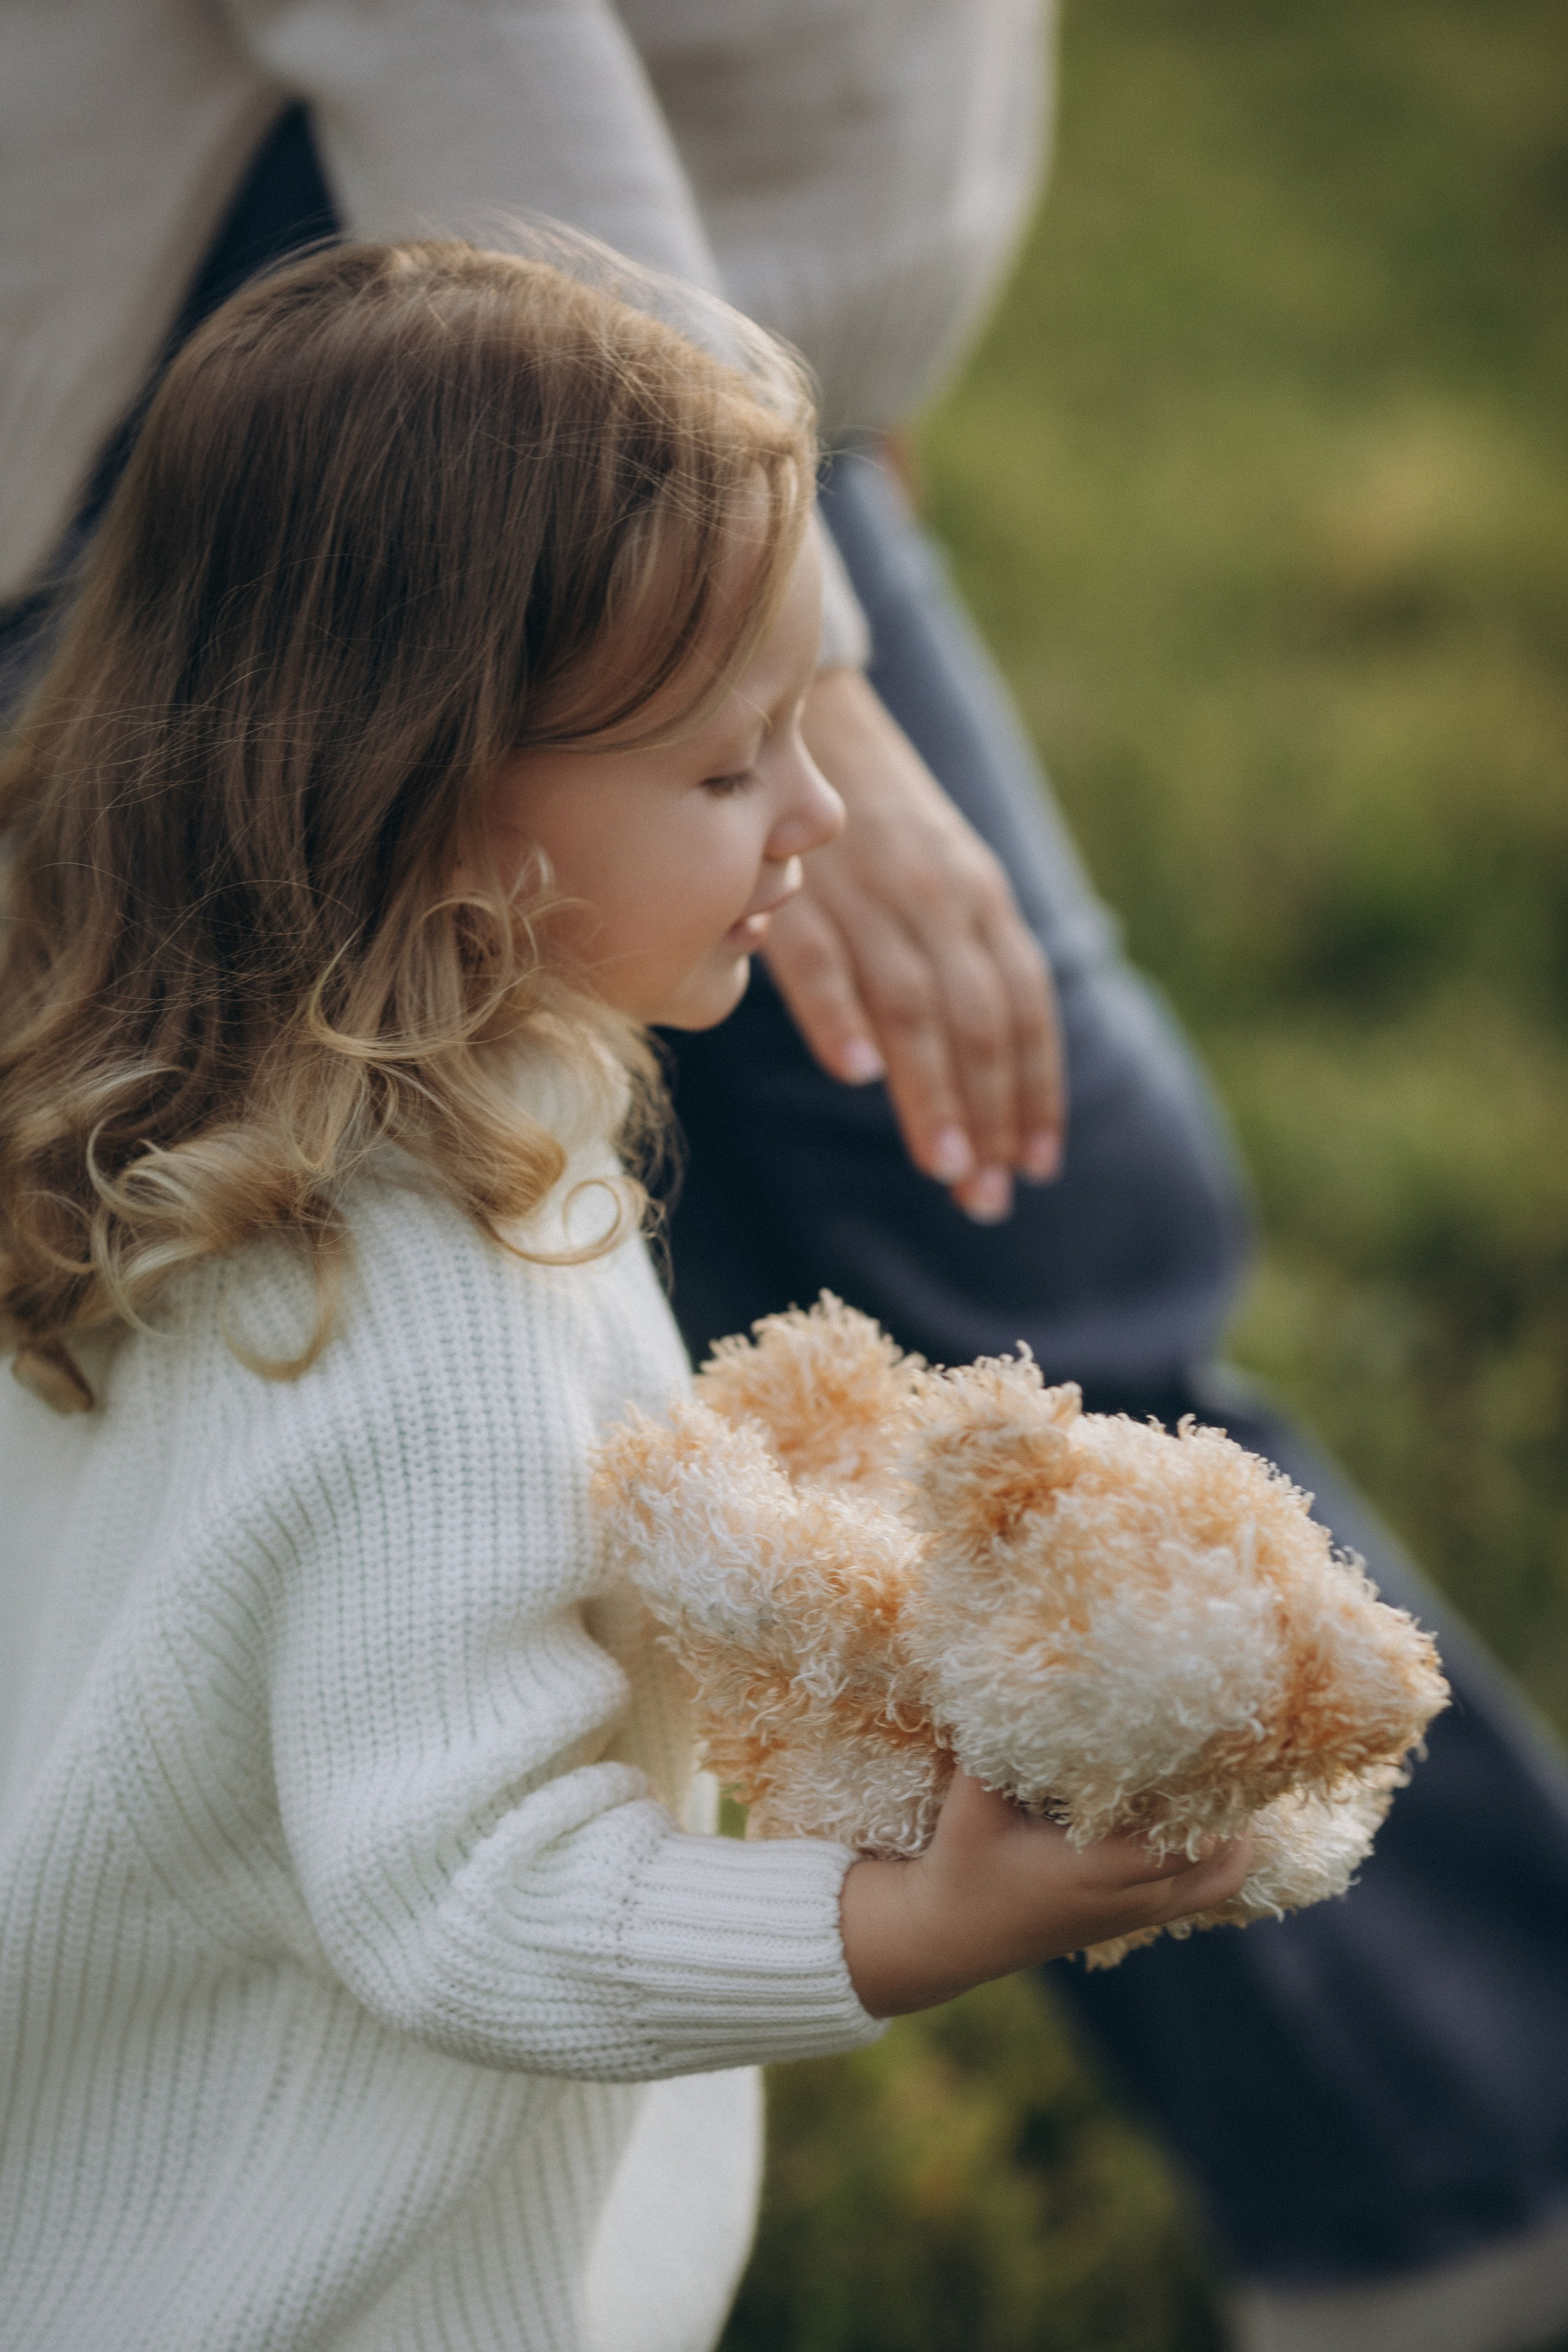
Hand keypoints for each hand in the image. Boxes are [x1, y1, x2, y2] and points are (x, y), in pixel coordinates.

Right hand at [762, 667, 1064, 1222]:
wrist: (794, 709)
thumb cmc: (866, 817)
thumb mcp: (940, 872)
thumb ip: (963, 953)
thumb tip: (983, 1062)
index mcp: (979, 896)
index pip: (1024, 1006)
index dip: (1034, 1088)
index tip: (1037, 1164)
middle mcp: (940, 894)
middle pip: (977, 1018)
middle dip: (988, 1112)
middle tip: (986, 1198)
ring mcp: (869, 890)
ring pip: (914, 1002)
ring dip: (931, 1089)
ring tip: (942, 1167)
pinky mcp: (797, 886)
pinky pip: (824, 956)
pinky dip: (841, 1014)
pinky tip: (855, 1076)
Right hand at [840, 1771, 1252, 2018]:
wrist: (952, 1937)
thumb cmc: (962, 1863)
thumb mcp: (971, 1804)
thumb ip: (994, 1748)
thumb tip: (1018, 1681)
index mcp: (1100, 1870)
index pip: (1191, 1840)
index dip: (1211, 1795)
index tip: (1210, 1740)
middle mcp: (1132, 1899)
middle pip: (1219, 1856)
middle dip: (1229, 1804)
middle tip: (1226, 1744)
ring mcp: (1138, 1915)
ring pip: (1219, 1879)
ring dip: (1231, 1833)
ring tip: (1224, 1777)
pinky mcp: (1135, 1919)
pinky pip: (1201, 1892)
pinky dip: (1217, 1859)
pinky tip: (1206, 1816)